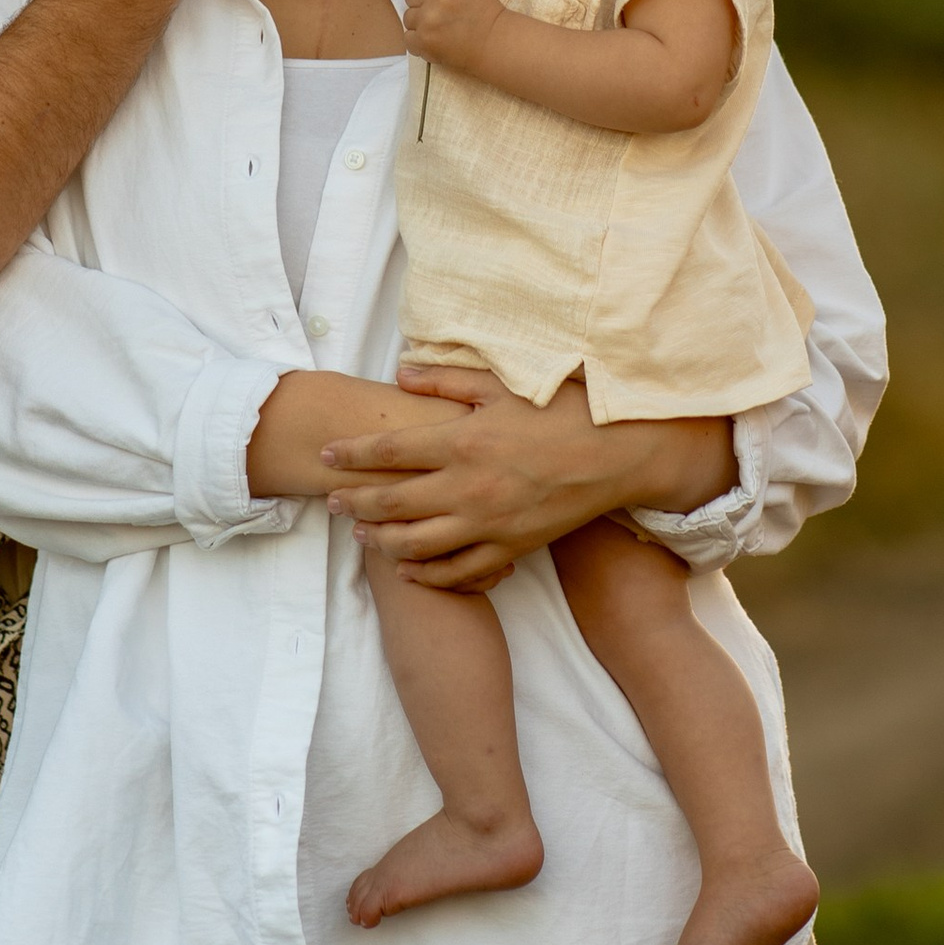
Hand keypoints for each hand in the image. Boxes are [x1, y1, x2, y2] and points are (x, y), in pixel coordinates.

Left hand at [322, 365, 720, 583]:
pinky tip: (408, 569)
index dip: (350, 455)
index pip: (389, 451)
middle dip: (355, 503)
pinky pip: (458, 571)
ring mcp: (487, 524)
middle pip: (391, 502)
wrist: (618, 455)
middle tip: (332, 502)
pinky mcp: (510, 549)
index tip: (326, 455)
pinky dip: (427, 574)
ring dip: (381, 541)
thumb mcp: (502, 384)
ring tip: (362, 536)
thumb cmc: (563, 410)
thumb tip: (400, 370)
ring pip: (416, 543)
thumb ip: (447, 379)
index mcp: (462, 442)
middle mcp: (467, 487)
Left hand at [400, 0, 503, 74]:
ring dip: (421, 23)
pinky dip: (419, 41)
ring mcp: (428, 20)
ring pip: (408, 17)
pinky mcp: (424, 41)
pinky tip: (436, 40)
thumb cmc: (482, 10)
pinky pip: (408, 37)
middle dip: (424, 3)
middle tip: (443, 12)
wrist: (495, 42)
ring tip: (442, 28)